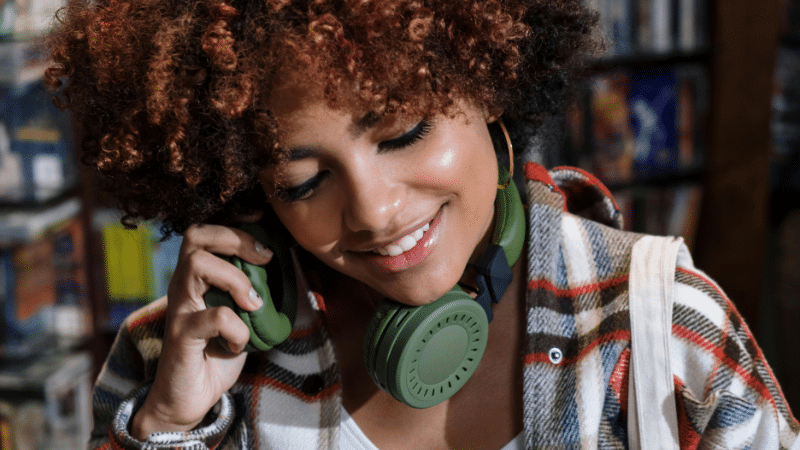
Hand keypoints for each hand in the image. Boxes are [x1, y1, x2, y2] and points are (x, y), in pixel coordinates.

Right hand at [131, 222, 272, 438]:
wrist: (188, 400)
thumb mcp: (241, 317)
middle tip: (265, 258)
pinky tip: (239, 344)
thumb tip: (285, 268)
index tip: (263, 227)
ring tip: (253, 303)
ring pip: (197, 265)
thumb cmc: (216, 354)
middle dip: (236, 239)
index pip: (204, 232)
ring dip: (236, 279)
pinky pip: (214, 317)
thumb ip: (254, 292)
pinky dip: (237, 329)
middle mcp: (182, 286)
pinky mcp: (181, 336)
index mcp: (196, 278)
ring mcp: (179, 309)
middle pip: (195, 236)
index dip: (234, 224)